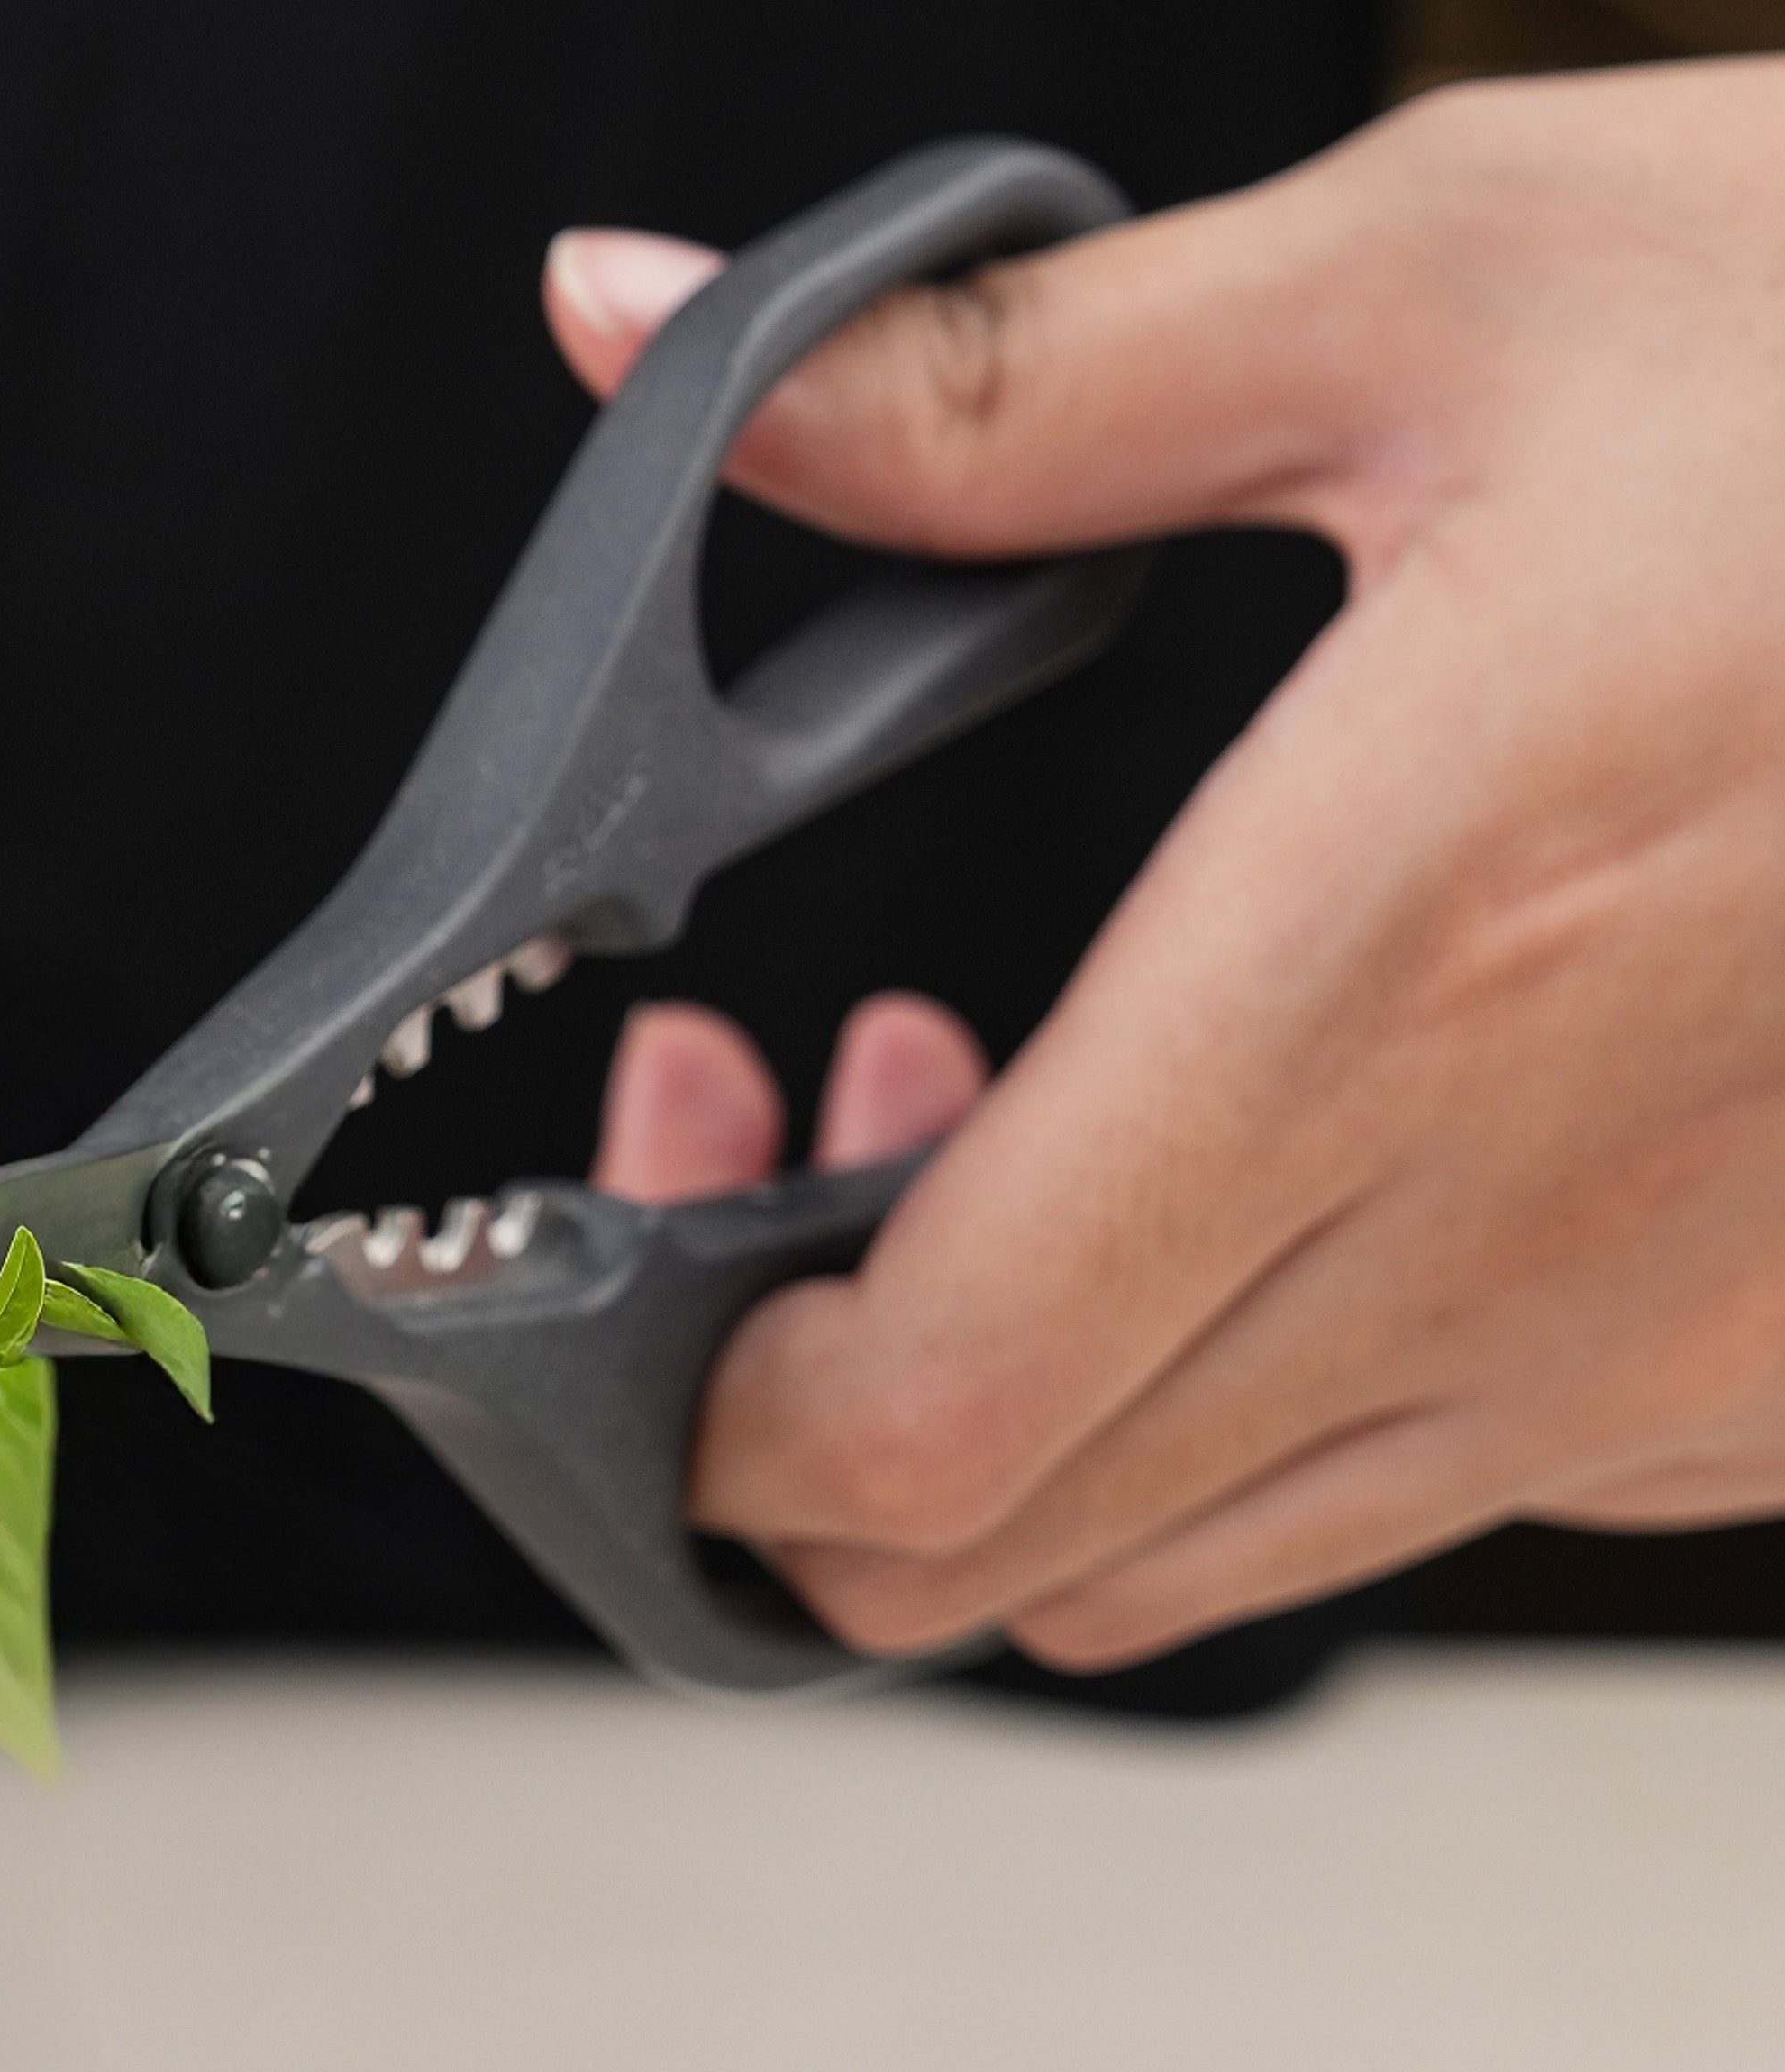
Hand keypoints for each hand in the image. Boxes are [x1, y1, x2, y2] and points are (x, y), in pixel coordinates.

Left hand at [546, 64, 1784, 1669]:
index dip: (705, 1407)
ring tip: (996, 1142)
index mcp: (1392, 966)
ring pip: (1168, 1574)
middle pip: (987, 1552)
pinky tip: (1264, 1182)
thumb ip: (997, 380)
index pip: (916, 1405)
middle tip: (778, 1168)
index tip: (653, 1235)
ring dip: (999, 1422)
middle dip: (793, 1419)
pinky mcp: (1753, 1395)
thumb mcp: (1466, 268)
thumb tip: (629, 328)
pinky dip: (1231, 1415)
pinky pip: (1392, 1506)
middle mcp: (1516, 1230)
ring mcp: (1653, 1354)